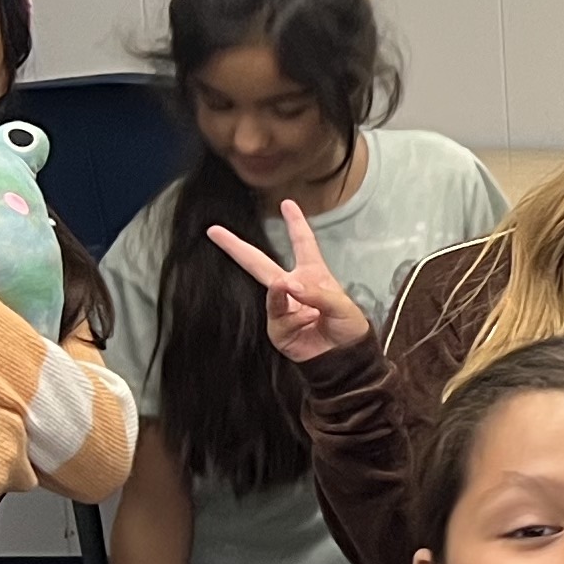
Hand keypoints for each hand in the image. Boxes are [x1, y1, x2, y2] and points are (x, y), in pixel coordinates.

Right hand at [203, 202, 371, 362]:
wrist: (346, 360)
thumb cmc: (349, 329)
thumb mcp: (343, 306)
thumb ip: (318, 293)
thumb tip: (288, 284)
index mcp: (313, 274)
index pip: (303, 243)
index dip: (295, 223)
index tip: (287, 203)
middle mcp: (293, 288)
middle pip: (259, 263)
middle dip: (236, 247)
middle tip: (214, 231)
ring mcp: (283, 308)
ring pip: (269, 290)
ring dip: (280, 290)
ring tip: (297, 294)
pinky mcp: (278, 329)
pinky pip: (276, 315)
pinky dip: (288, 312)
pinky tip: (305, 315)